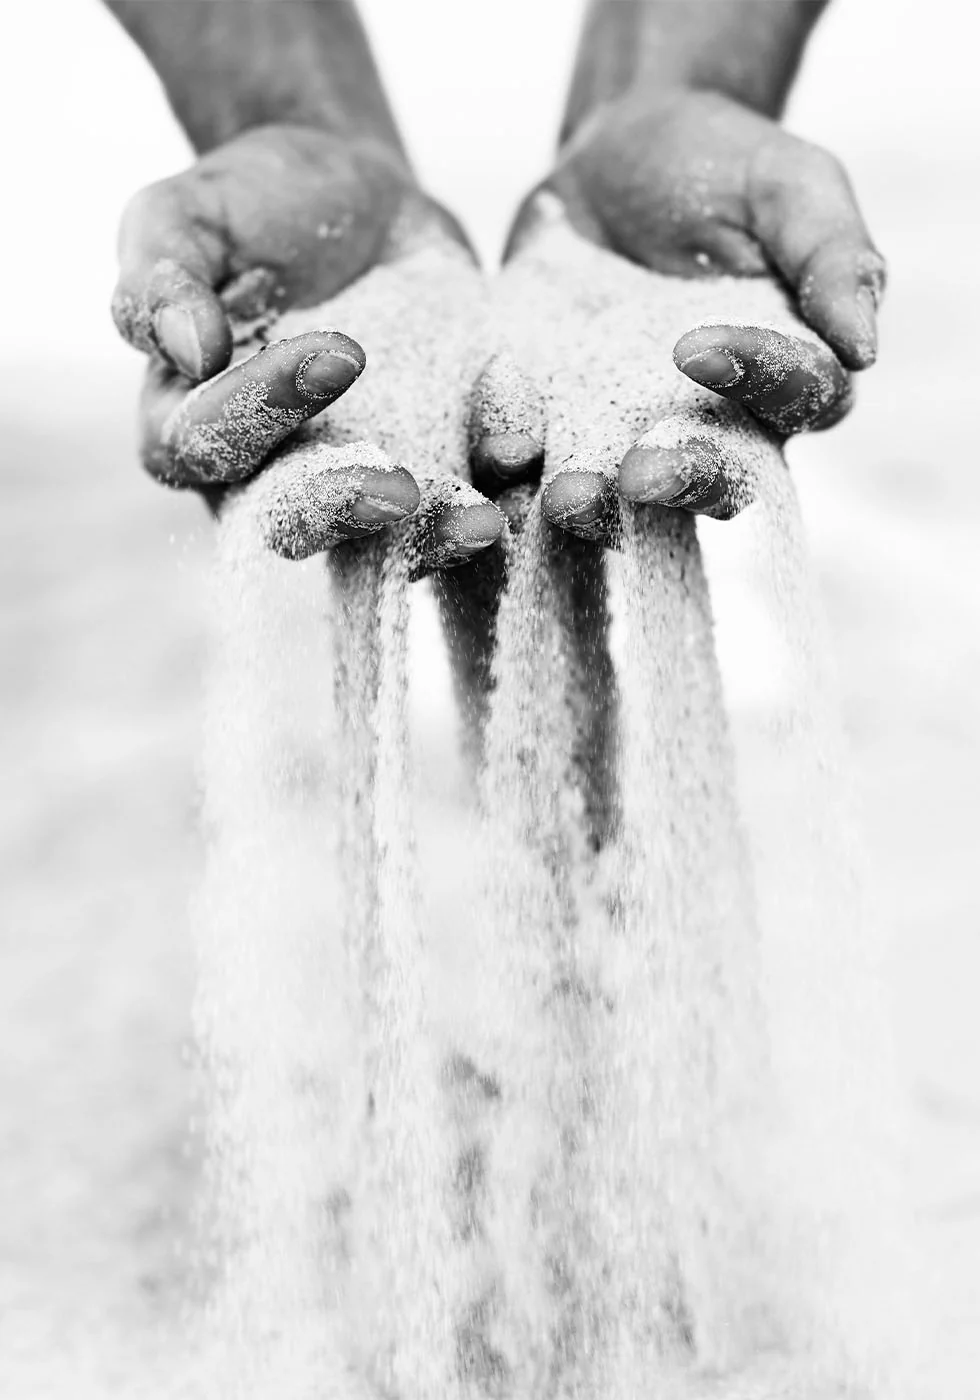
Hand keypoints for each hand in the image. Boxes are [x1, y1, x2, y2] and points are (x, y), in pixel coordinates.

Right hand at [111, 123, 480, 551]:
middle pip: (290, 524)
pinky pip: (459, 504)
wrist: (350, 190)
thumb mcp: (185, 216)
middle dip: (343, 511)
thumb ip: (161, 278)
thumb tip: (187, 352)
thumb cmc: (247, 206)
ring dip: (430, 541)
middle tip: (398, 492)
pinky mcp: (430, 471)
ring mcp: (352, 485)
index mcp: (187, 424)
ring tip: (482, 525)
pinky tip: (534, 478)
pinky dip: (497, 496)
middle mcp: (264, 479)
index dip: (265, 410)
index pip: (208, 443)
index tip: (339, 352)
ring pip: (380, 541)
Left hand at [505, 88, 883, 462]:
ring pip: (623, 499)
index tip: (702, 344)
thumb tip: (864, 347)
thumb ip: (832, 256)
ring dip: (594, 509)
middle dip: (677, 484)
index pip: (795, 401)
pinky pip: (538, 465)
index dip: (758, 382)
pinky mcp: (556, 431)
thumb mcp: (789, 185)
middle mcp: (717, 429)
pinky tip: (494, 455)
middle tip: (637, 475)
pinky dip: (513, 467)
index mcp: (789, 376)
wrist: (616, 153)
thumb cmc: (725, 164)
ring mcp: (632, 438)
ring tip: (561, 497)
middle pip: (714, 481)